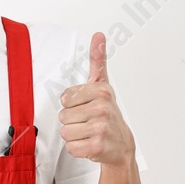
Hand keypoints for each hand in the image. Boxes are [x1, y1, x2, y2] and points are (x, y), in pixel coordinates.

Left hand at [59, 32, 133, 166]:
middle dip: (73, 121)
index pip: (65, 98)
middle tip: (88, 122)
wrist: (121, 144)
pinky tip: (90, 144)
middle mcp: (102, 108)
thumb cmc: (108, 113)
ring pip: (65, 132)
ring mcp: (100, 128)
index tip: (87, 107)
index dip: (73, 105)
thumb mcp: (103, 85)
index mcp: (101, 91)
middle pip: (63, 116)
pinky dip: (77, 149)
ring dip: (75, 135)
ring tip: (89, 133)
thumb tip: (98, 34)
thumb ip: (98, 60)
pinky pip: (70, 147)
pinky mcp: (96, 146)